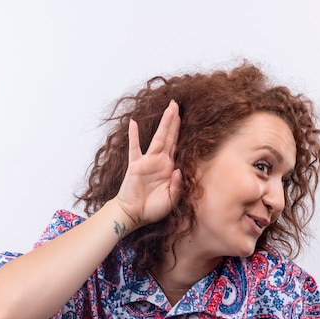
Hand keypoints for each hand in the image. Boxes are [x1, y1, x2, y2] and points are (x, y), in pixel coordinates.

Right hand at [114, 100, 182, 229]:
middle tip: (177, 103)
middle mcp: (159, 161)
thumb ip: (177, 186)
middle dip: (174, 120)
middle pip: (169, 136)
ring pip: (158, 138)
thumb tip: (178, 171)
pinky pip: (134, 148)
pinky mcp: (135, 165)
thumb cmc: (152, 209)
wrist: (134, 215)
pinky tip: (133, 123)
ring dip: (164, 123)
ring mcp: (147, 162)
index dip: (181, 132)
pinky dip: (133, 136)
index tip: (186, 117)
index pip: (177, 146)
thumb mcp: (171, 199)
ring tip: (169, 107)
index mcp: (169, 168)